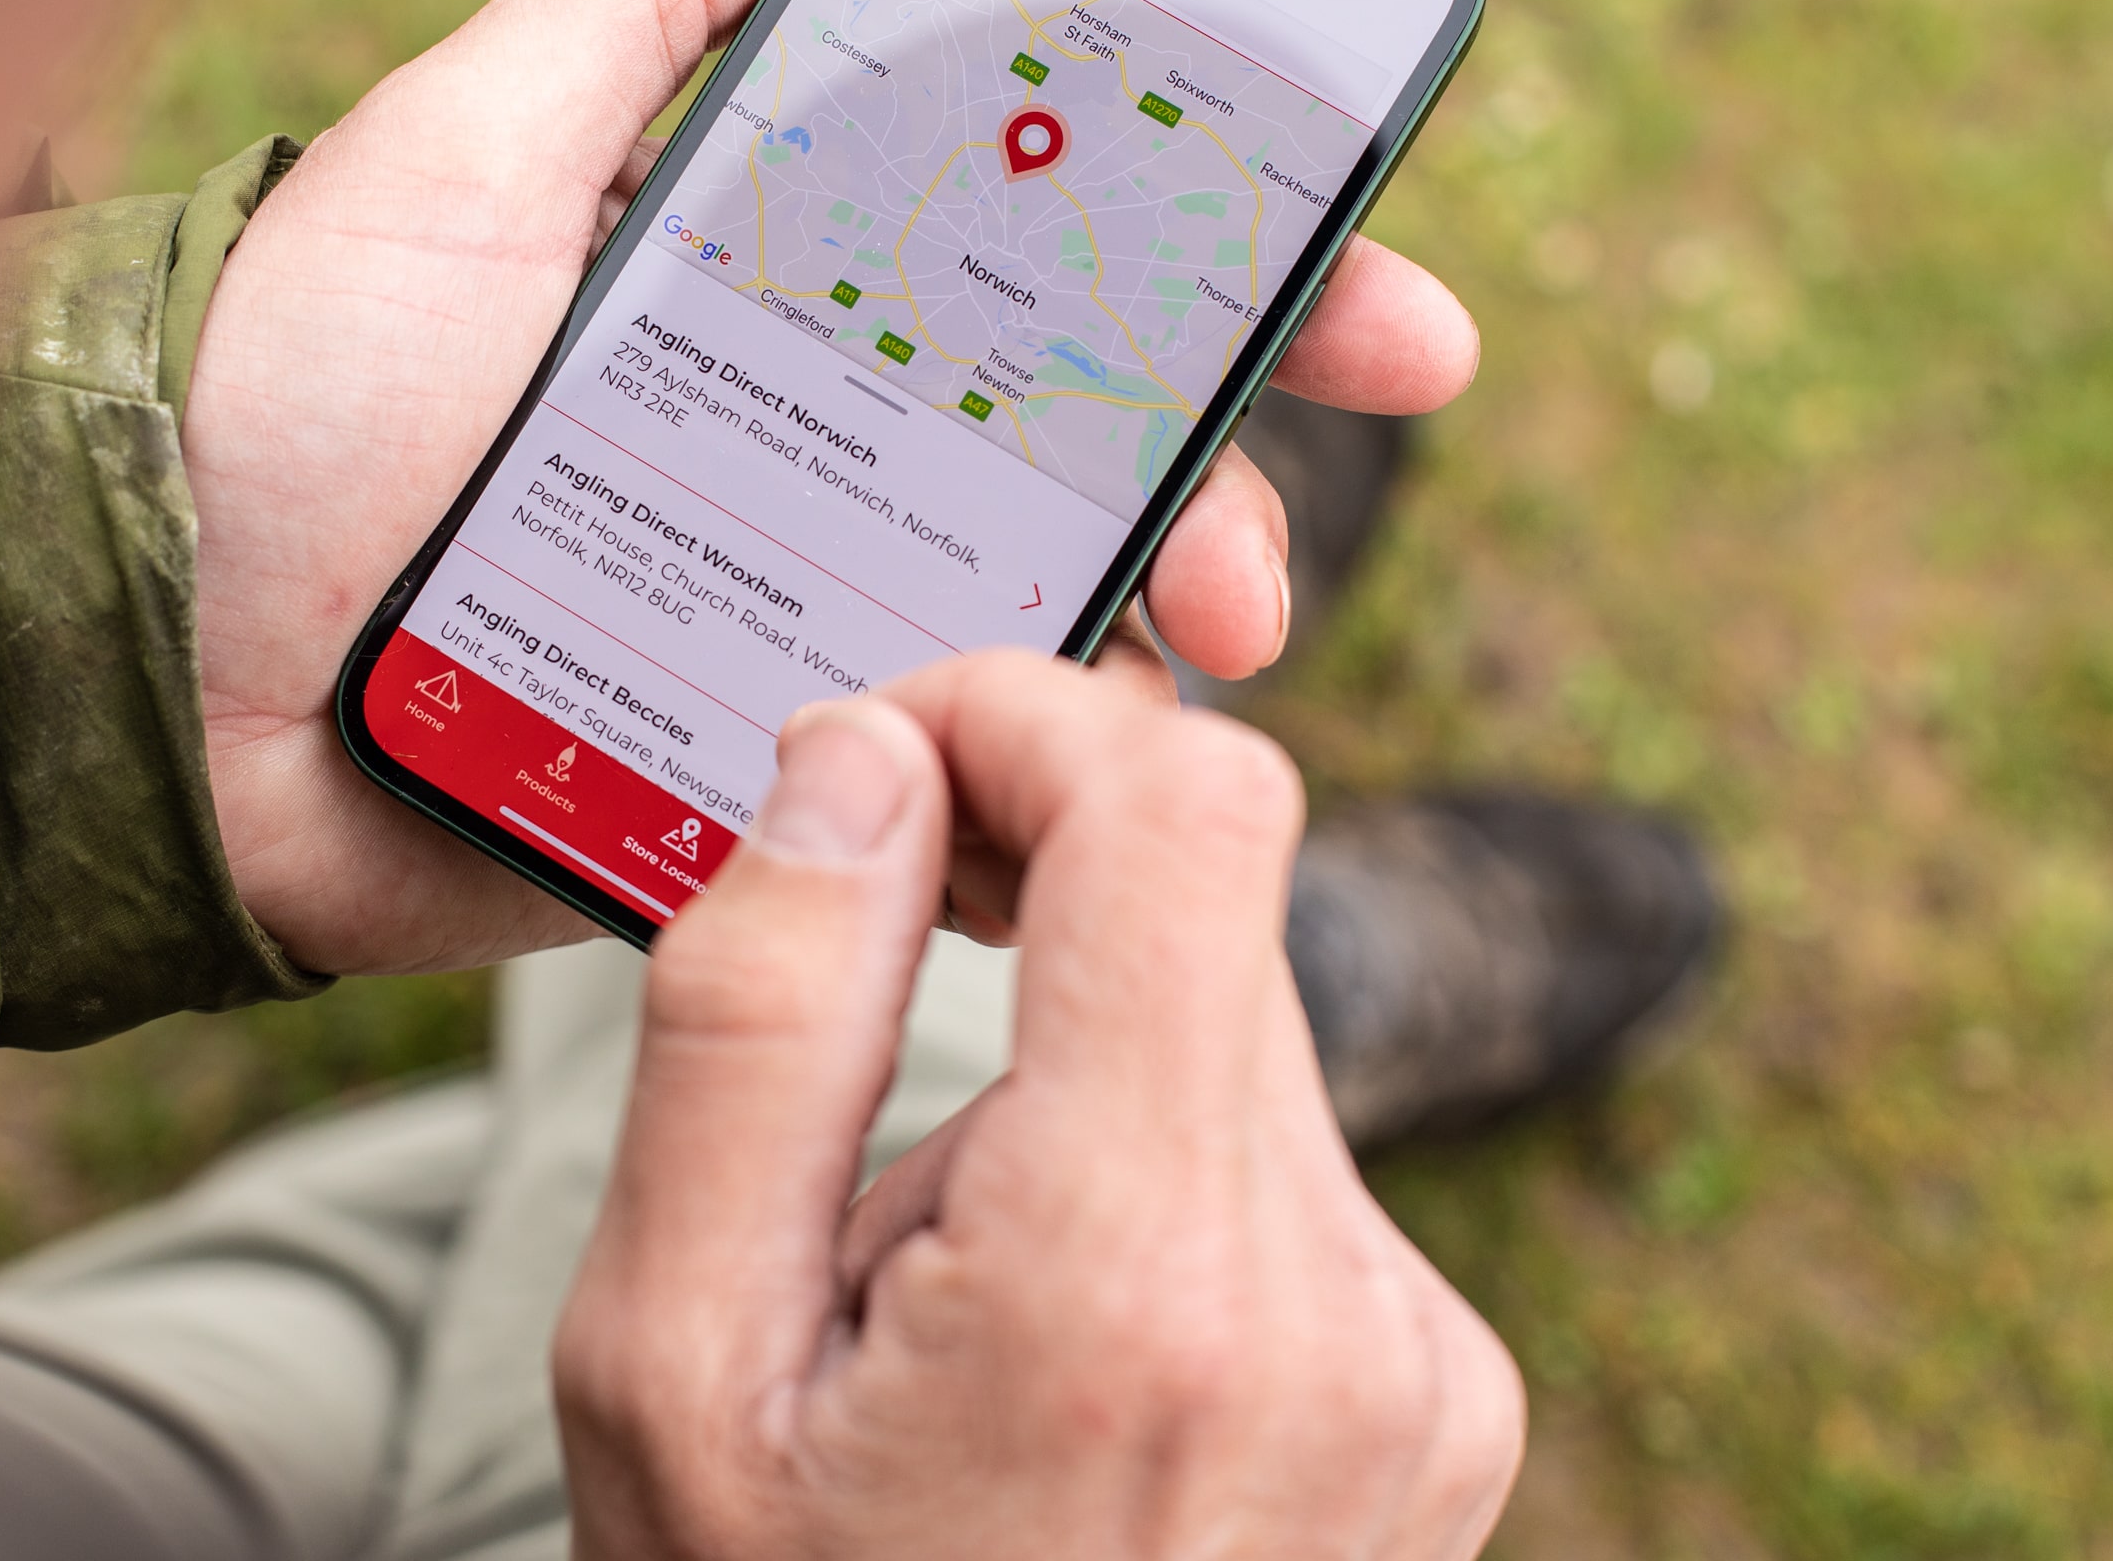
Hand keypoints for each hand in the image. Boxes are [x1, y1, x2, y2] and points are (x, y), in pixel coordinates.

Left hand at [183, 0, 1481, 975]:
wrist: (135, 666)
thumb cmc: (283, 381)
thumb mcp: (463, 143)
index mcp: (781, 291)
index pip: (1058, 254)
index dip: (1235, 258)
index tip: (1367, 277)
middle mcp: (813, 453)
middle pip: (1096, 461)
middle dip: (1233, 490)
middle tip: (1267, 558)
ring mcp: (789, 627)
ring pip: (1042, 645)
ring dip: (1143, 671)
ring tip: (1162, 688)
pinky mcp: (744, 792)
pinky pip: (928, 817)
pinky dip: (1017, 827)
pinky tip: (1052, 832)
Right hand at [554, 656, 1524, 1558]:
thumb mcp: (671, 1353)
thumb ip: (759, 1015)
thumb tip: (861, 753)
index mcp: (1135, 1275)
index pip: (1187, 810)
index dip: (1031, 716)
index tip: (893, 757)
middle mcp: (1339, 1303)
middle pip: (1208, 896)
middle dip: (1017, 908)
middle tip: (855, 1058)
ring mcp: (1419, 1362)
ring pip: (1234, 1024)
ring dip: (1068, 1070)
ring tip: (940, 1292)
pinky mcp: (1442, 1397)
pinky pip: (1282, 1162)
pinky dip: (1146, 1174)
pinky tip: (1044, 1351)